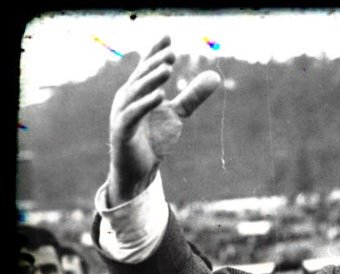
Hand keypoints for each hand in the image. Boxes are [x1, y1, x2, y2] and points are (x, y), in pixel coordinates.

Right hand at [108, 35, 220, 205]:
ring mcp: (122, 113)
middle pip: (141, 76)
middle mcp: (127, 98)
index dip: (156, 51)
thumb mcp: (177, 114)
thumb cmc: (153, 138)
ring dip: (150, 80)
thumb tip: (215, 75)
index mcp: (138, 91)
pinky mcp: (122, 131)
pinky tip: (160, 96)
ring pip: (135, 92)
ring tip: (167, 69)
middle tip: (171, 52)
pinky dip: (145, 104)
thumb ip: (193, 95)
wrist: (138, 170)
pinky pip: (133, 115)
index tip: (168, 36)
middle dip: (154, 63)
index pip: (147, 67)